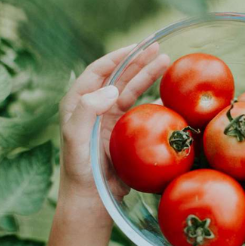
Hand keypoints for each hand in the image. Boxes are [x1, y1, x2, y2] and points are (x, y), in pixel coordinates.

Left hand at [58, 43, 169, 219]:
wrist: (92, 199)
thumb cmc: (80, 170)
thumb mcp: (75, 138)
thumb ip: (87, 110)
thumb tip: (112, 88)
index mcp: (79, 103)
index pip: (99, 71)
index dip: (118, 56)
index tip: (136, 46)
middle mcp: (96, 107)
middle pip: (119, 76)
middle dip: (138, 60)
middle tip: (158, 47)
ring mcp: (112, 119)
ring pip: (133, 90)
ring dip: (149, 76)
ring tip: (166, 61)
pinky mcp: (126, 132)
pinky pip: (143, 111)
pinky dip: (156, 102)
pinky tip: (169, 95)